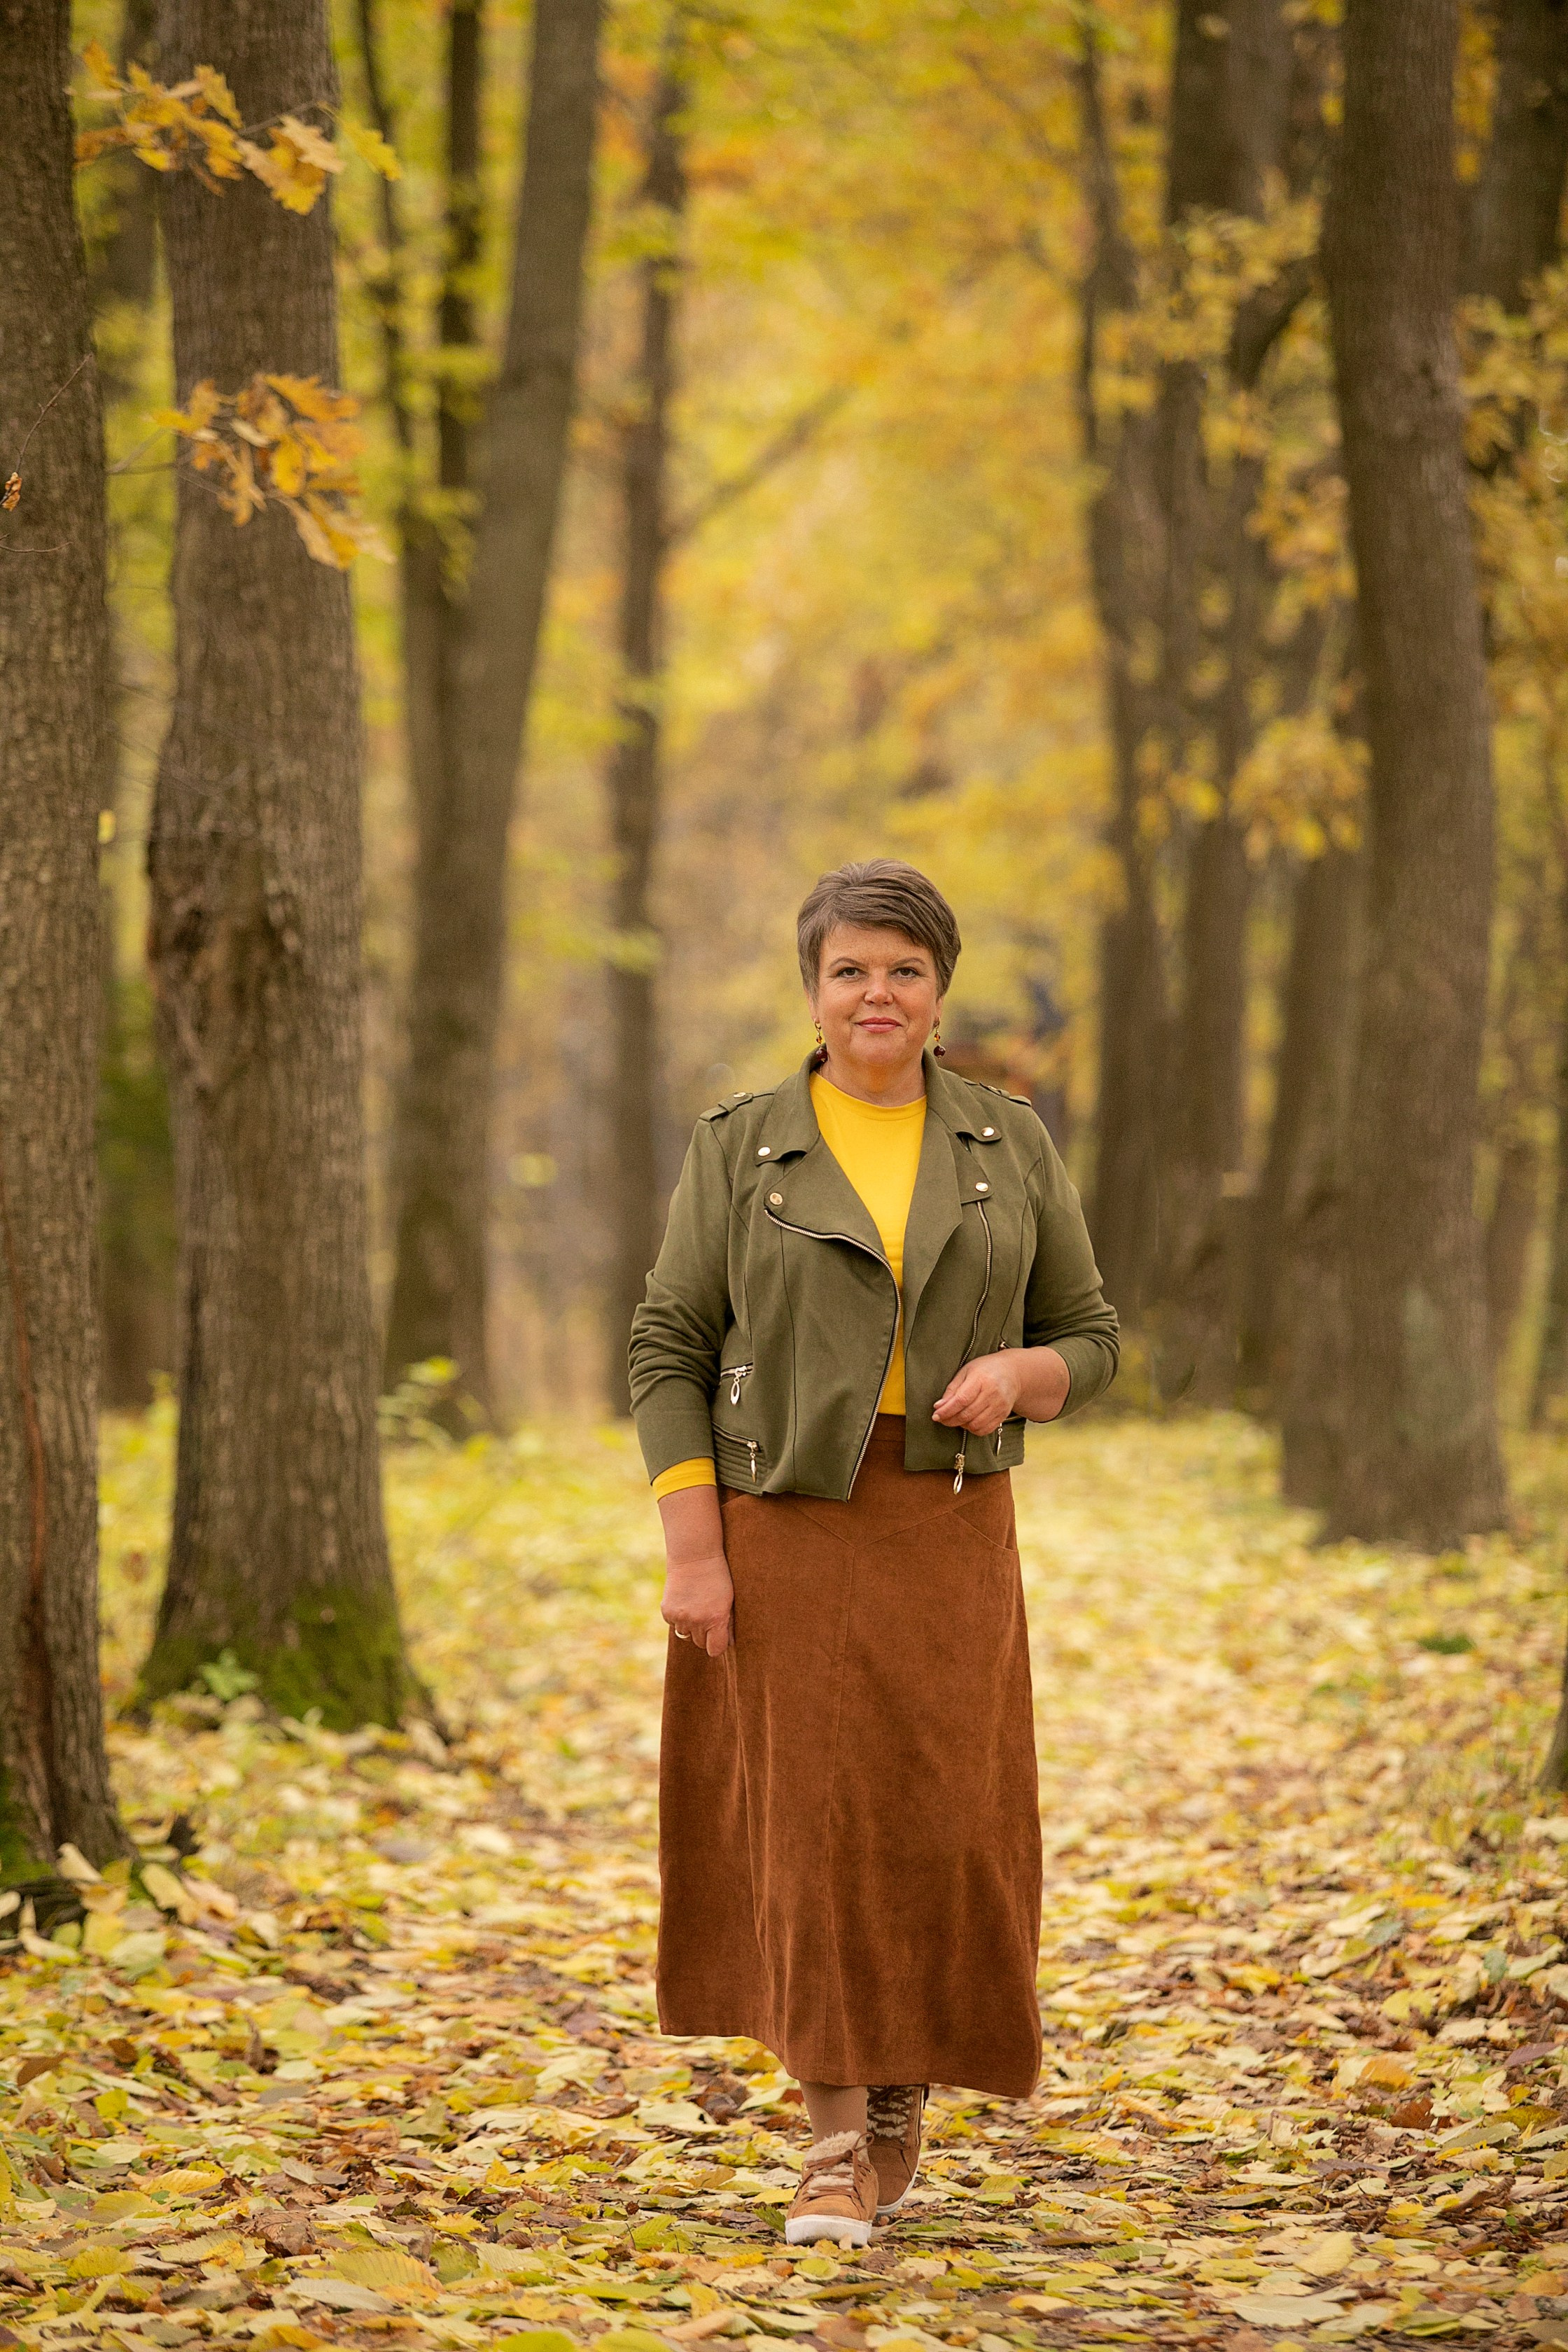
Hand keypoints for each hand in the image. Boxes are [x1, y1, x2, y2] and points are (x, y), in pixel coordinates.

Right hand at [661, 1553, 733, 1655]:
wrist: (694, 1556)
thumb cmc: (717, 1576)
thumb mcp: (729, 1599)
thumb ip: (728, 1623)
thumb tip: (728, 1644)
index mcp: (716, 1618)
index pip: (715, 1649)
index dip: (717, 1645)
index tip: (718, 1638)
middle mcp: (697, 1621)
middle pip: (700, 1643)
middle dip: (704, 1634)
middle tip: (707, 1615)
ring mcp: (680, 1617)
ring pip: (685, 1635)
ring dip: (690, 1626)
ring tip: (695, 1605)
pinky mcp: (667, 1612)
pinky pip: (673, 1624)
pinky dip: (678, 1617)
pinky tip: (684, 1601)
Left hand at [933, 1345, 1070, 1433]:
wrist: (1012, 1372)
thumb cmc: (985, 1369)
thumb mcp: (966, 1371)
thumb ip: (952, 1389)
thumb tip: (938, 1406)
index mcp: (981, 1378)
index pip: (961, 1400)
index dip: (946, 1410)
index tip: (936, 1415)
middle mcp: (993, 1393)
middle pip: (967, 1414)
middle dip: (950, 1419)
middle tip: (942, 1418)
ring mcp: (1000, 1405)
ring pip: (975, 1425)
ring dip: (961, 1425)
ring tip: (956, 1418)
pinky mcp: (1004, 1414)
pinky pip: (985, 1430)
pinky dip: (973, 1429)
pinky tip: (968, 1421)